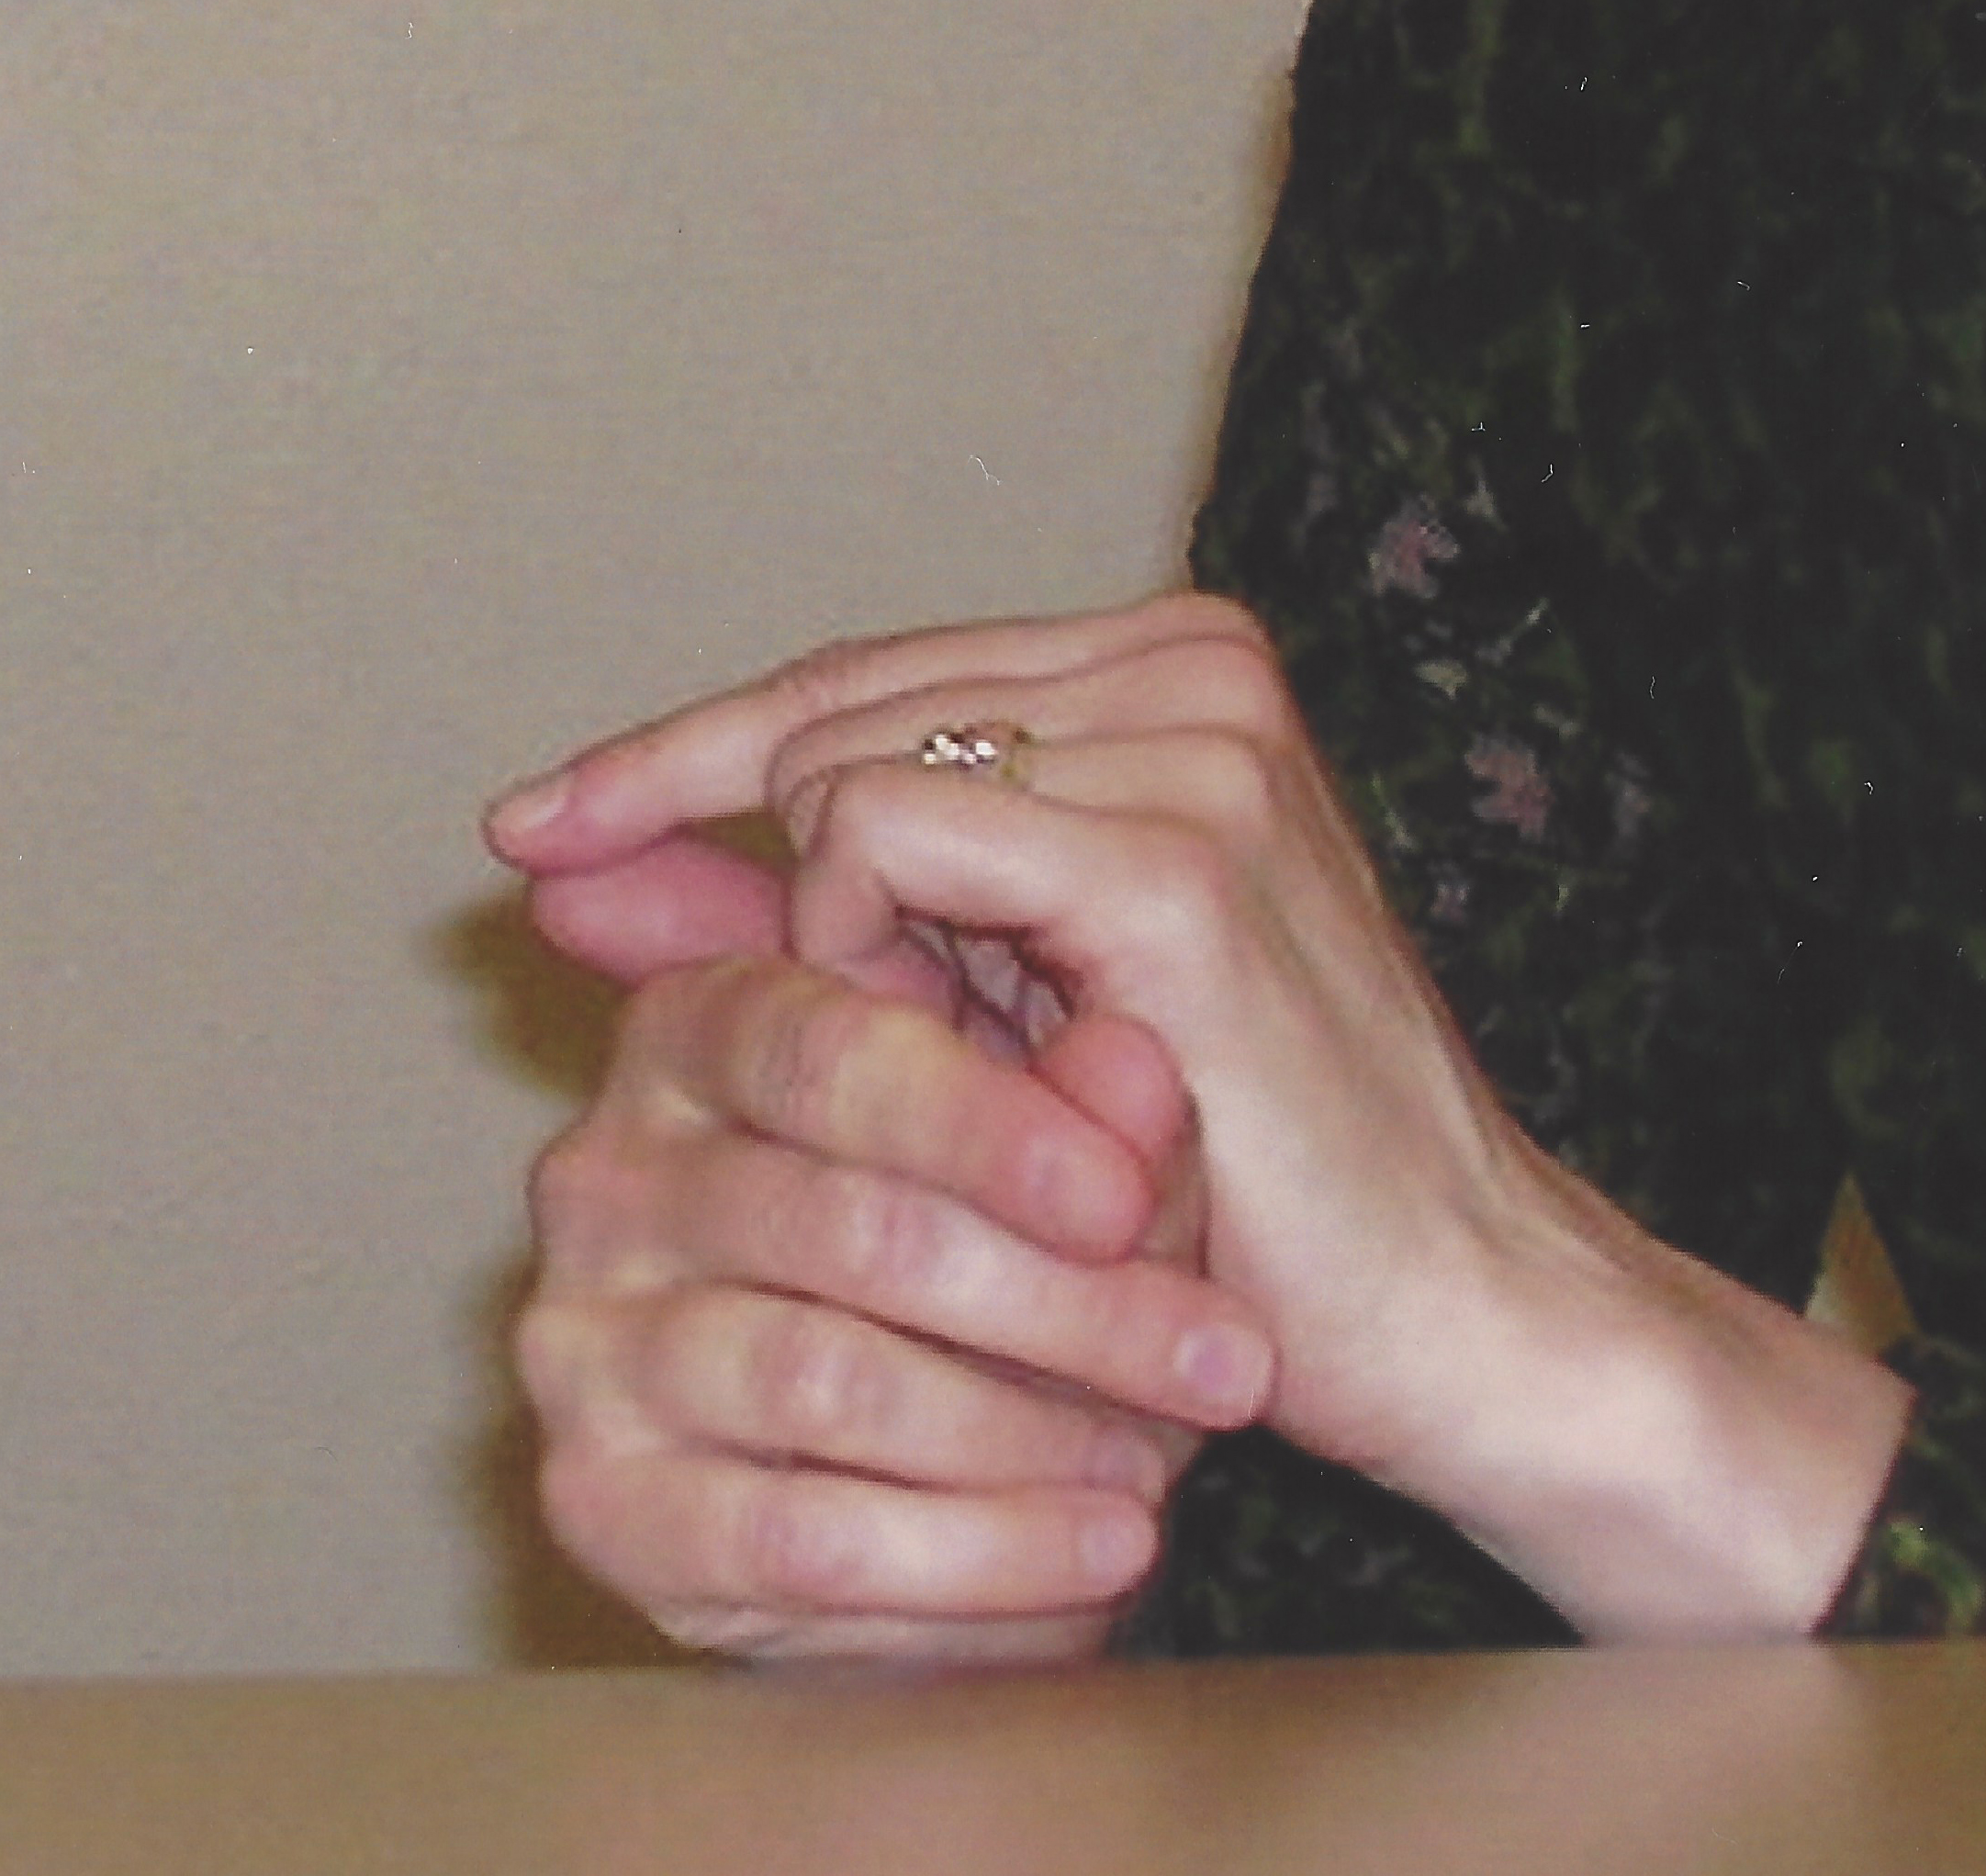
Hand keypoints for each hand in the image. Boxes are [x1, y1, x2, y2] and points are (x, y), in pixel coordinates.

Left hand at [493, 615, 1290, 1663]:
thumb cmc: (1237, 1187)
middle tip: (829, 1047)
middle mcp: (1194, 665)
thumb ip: (787, 926)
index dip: (679, 758)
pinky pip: (880, 847)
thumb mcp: (983, 1023)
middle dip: (757, 880)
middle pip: (827, 716)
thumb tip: (556, 867)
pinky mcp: (1174, 862)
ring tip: (963, 1082)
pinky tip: (941, 1064)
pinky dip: (866, 963)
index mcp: (1172, 671)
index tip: (529, 836)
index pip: (859, 682)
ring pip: (838, 777)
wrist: (1457, 1321)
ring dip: (846, 953)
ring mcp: (1196, 746)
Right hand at [506, 949, 1259, 1659]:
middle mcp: (607, 1173)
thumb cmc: (984, 1295)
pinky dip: (977, 1555)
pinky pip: (797, 1537)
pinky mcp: (598, 1500)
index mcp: (697, 1035)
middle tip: (1225, 1362)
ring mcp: (583, 1339)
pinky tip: (1099, 1553)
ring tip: (1158, 1470)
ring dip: (1025, 1437)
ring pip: (824, 1380)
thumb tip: (1138, 1068)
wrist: (895, 1496)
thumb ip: (1100, 1116)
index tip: (1128, 1200)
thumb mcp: (1064, 1184)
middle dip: (1066, 1305)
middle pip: (847, 1226)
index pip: (822, 1049)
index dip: (983, 1124)